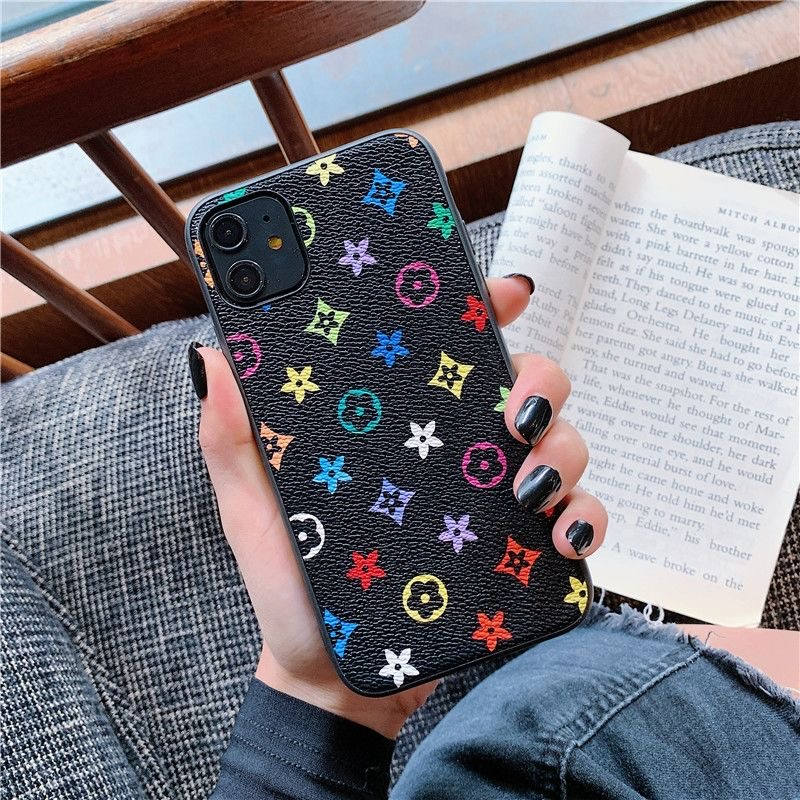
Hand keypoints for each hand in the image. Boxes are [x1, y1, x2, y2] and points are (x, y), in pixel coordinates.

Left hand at [192, 276, 605, 738]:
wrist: (333, 679)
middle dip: (540, 382)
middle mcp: (455, 451)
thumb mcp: (254, 510)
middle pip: (524, 385)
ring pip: (560, 443)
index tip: (506, 293)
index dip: (485, 310)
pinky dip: (585, 517)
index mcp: (400, 427)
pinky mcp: (517, 551)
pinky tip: (560, 535)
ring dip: (564, 451)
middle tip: (516, 413)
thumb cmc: (292, 588)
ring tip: (527, 486)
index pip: (450, 351)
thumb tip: (212, 357)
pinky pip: (576, 517)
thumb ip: (233, 439)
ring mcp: (491, 498)